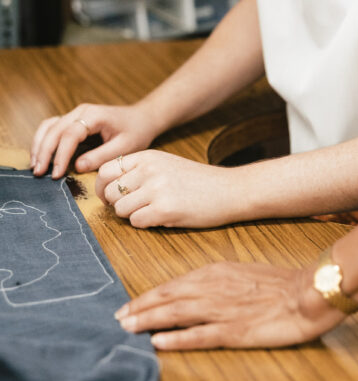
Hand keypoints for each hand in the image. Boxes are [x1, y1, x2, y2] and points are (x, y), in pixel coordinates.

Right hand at [31, 104, 156, 178]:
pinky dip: (43, 141)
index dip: (61, 155)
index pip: (70, 134)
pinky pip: (52, 128)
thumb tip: (77, 167)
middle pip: (54, 129)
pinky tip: (40, 158)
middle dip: (44, 152)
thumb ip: (101, 156)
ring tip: (35, 167)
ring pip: (48, 126)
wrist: (141, 119)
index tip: (56, 174)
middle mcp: (81, 111)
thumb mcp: (124, 147)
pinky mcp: (72, 121)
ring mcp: (75, 114)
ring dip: (39, 145)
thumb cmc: (135, 132)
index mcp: (94, 115)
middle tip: (38, 174)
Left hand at [97, 150, 238, 228]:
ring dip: (131, 215)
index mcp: (148, 156)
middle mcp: (149, 170)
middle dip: (117, 203)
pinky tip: (161, 217)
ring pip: (120, 209)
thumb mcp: (166, 163)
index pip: (106, 170)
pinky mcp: (164, 209)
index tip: (111, 195)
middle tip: (133, 206)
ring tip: (151, 211)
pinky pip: (136, 222)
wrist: (229, 189)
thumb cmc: (198, 180)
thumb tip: (110, 187)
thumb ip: (140, 170)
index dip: (103, 186)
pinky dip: (145, 223)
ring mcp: (156, 189)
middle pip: (110, 192)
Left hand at [115, 260, 344, 349]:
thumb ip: (216, 281)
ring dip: (149, 321)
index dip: (148, 296)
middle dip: (140, 308)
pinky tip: (159, 343)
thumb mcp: (241, 273)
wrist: (305, 292)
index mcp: (215, 272)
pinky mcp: (234, 331)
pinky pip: (199, 335)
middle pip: (168, 298)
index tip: (129, 305)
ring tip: (127, 328)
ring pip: (176, 314)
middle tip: (118, 318)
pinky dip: (177, 339)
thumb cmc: (278, 283)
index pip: (173, 285)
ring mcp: (222, 310)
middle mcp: (213, 288)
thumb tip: (192, 291)